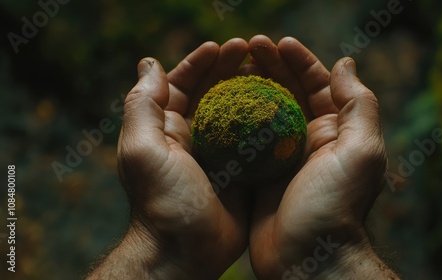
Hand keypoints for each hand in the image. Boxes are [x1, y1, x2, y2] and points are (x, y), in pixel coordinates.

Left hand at [88, 39, 250, 278]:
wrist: (185, 251)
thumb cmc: (163, 201)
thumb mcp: (143, 150)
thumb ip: (143, 106)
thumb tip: (150, 63)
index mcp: (168, 128)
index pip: (182, 84)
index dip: (199, 62)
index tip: (221, 47)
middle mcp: (193, 136)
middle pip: (213, 92)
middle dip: (230, 69)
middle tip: (253, 50)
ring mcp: (219, 153)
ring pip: (237, 111)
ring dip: (252, 89)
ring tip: (271, 70)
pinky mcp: (241, 170)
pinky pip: (256, 138)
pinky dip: (268, 119)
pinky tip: (283, 105)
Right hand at [247, 35, 395, 278]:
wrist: (307, 258)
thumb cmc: (334, 205)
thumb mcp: (360, 152)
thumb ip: (358, 106)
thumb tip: (345, 64)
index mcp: (335, 132)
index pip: (318, 84)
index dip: (300, 60)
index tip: (278, 43)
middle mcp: (309, 140)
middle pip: (289, 92)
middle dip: (271, 66)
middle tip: (249, 46)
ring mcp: (282, 156)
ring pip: (264, 110)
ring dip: (250, 86)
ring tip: (231, 66)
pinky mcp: (259, 172)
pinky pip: (245, 137)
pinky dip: (234, 117)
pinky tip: (219, 101)